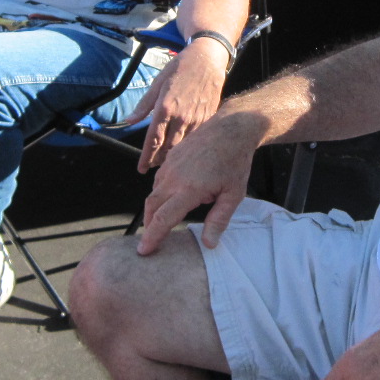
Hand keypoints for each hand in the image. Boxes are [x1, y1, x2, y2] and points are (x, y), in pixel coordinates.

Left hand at [127, 40, 231, 171]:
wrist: (207, 60)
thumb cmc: (180, 69)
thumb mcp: (157, 83)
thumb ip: (144, 105)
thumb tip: (129, 121)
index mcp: (165, 107)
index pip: (153, 140)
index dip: (146, 157)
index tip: (141, 168)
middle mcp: (181, 117)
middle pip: (167, 148)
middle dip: (158, 160)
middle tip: (151, 167)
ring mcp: (196, 119)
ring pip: (182, 146)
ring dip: (172, 156)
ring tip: (164, 162)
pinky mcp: (208, 118)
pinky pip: (196, 139)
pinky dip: (187, 147)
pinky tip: (182, 150)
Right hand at [137, 108, 263, 254]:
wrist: (231, 129)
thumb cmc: (235, 162)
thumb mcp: (233, 195)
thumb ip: (219, 220)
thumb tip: (208, 244)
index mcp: (189, 190)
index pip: (163, 219)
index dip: (152, 237)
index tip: (144, 251)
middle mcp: (174, 178)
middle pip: (151, 207)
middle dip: (149, 226)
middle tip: (150, 242)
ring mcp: (170, 166)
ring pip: (154, 193)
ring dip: (153, 210)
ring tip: (159, 224)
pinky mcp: (171, 157)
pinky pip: (159, 180)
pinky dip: (159, 194)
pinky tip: (169, 200)